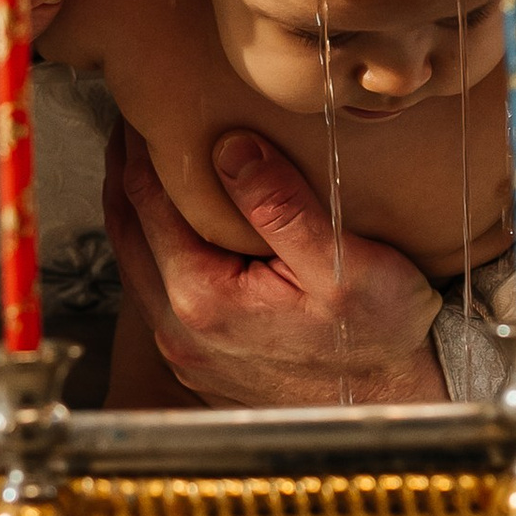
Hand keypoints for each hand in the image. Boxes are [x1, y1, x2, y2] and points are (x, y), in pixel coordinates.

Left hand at [104, 122, 445, 407]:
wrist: (389, 410)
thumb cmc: (378, 340)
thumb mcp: (344, 264)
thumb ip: (281, 205)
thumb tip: (230, 147)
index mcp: (202, 299)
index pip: (146, 201)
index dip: (140, 147)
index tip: (141, 105)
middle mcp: (177, 331)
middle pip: (127, 231)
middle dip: (125, 174)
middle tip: (130, 123)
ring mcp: (183, 353)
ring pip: (138, 265)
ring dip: (139, 214)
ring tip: (147, 166)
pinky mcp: (198, 365)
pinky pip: (159, 295)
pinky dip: (159, 251)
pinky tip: (180, 228)